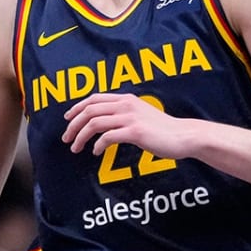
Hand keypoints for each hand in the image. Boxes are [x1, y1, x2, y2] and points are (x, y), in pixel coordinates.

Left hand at [62, 93, 194, 158]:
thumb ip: (124, 114)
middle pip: (89, 110)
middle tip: (66, 138)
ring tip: (76, 148)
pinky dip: (98, 145)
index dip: (76, 108)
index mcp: (126, 99)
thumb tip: (105, 122)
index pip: (94, 98)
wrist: (183, 135)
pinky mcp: (135, 132)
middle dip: (73, 125)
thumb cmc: (163, 129)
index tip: (67, 119)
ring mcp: (131, 117)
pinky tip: (97, 152)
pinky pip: (108, 137)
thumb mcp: (141, 114)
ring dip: (81, 136)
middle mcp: (126, 105)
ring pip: (95, 123)